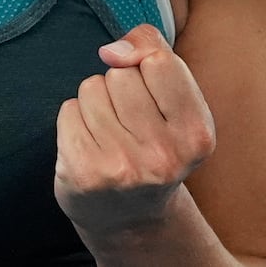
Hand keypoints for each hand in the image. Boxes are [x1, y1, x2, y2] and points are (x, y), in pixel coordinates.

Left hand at [53, 24, 215, 246]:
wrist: (131, 217)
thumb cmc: (155, 144)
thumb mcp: (177, 102)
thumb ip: (156, 55)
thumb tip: (113, 49)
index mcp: (197, 135)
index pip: (159, 60)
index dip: (145, 60)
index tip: (146, 81)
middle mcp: (163, 156)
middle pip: (121, 73)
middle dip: (119, 87)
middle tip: (130, 122)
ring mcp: (122, 167)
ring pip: (92, 87)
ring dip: (95, 103)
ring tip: (111, 134)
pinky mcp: (84, 174)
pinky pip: (68, 110)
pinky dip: (74, 121)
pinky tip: (90, 146)